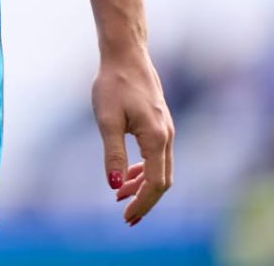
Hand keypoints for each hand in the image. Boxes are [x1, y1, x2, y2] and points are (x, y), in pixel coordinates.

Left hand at [92, 41, 173, 224]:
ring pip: (160, 169)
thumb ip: (112, 153)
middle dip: (144, 200)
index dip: (142, 203)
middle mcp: (167, 137)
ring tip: (119, 197)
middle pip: (162, 181)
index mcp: (156, 139)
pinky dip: (143, 170)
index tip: (127, 217)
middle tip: (126, 217)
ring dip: (142, 186)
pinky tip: (126, 175)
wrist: (126, 56)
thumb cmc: (114, 84)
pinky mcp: (159, 124)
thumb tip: (114, 185)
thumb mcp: (107, 120)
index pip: (155, 183)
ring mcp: (166, 131)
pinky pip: (156, 157)